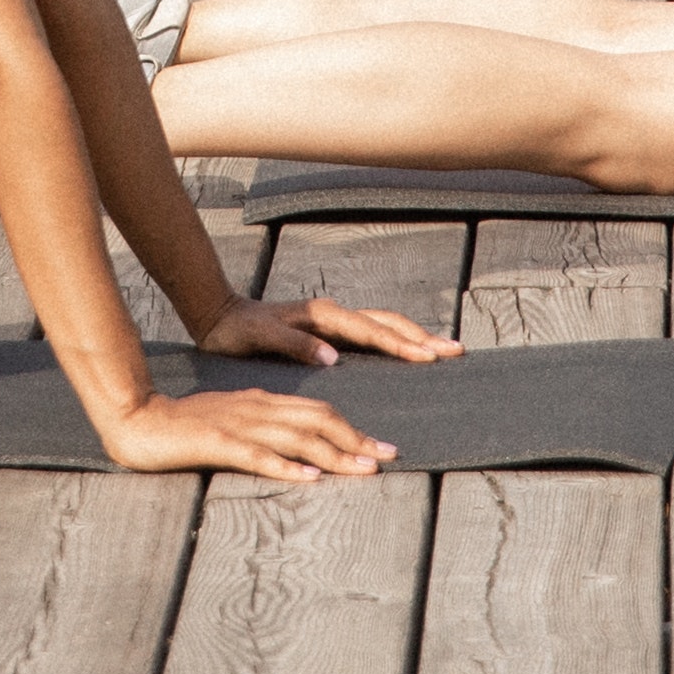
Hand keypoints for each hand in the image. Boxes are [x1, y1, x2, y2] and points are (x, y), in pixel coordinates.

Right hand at [100, 385, 403, 482]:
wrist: (137, 417)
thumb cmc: (183, 427)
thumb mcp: (232, 424)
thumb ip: (263, 431)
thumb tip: (300, 452)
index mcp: (261, 402)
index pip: (317, 411)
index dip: (352, 429)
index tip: (380, 449)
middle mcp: (256, 408)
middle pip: (317, 420)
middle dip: (355, 439)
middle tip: (388, 457)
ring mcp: (237, 425)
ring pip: (296, 437)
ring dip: (334, 454)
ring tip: (364, 469)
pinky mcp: (216, 442)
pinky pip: (257, 455)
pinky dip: (286, 466)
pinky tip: (308, 478)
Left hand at [195, 295, 465, 370]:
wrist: (219, 316)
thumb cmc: (237, 332)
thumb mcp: (260, 339)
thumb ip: (295, 346)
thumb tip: (333, 358)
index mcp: (322, 317)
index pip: (370, 332)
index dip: (400, 345)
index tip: (428, 357)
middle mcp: (332, 315)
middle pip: (387, 323)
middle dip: (421, 337)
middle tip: (455, 350)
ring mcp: (333, 322)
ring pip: (382, 325)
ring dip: (413, 336)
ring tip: (442, 349)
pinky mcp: (328, 331)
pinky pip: (370, 333)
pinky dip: (394, 340)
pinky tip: (405, 351)